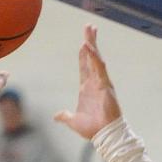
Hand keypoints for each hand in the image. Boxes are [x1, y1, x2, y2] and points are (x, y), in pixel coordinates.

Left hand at [54, 24, 122, 139]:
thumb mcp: (73, 120)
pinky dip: (93, 57)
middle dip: (90, 41)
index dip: (84, 54)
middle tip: (89, 27)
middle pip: (92, 57)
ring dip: (92, 44)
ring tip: (90, 30)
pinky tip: (88, 47)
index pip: (84, 66)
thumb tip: (57, 116)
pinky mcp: (105, 85)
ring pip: (96, 59)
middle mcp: (94, 82)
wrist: (103, 135)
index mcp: (86, 88)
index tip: (84, 42)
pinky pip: (98, 68)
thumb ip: (65, 116)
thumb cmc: (92, 128)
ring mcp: (101, 82)